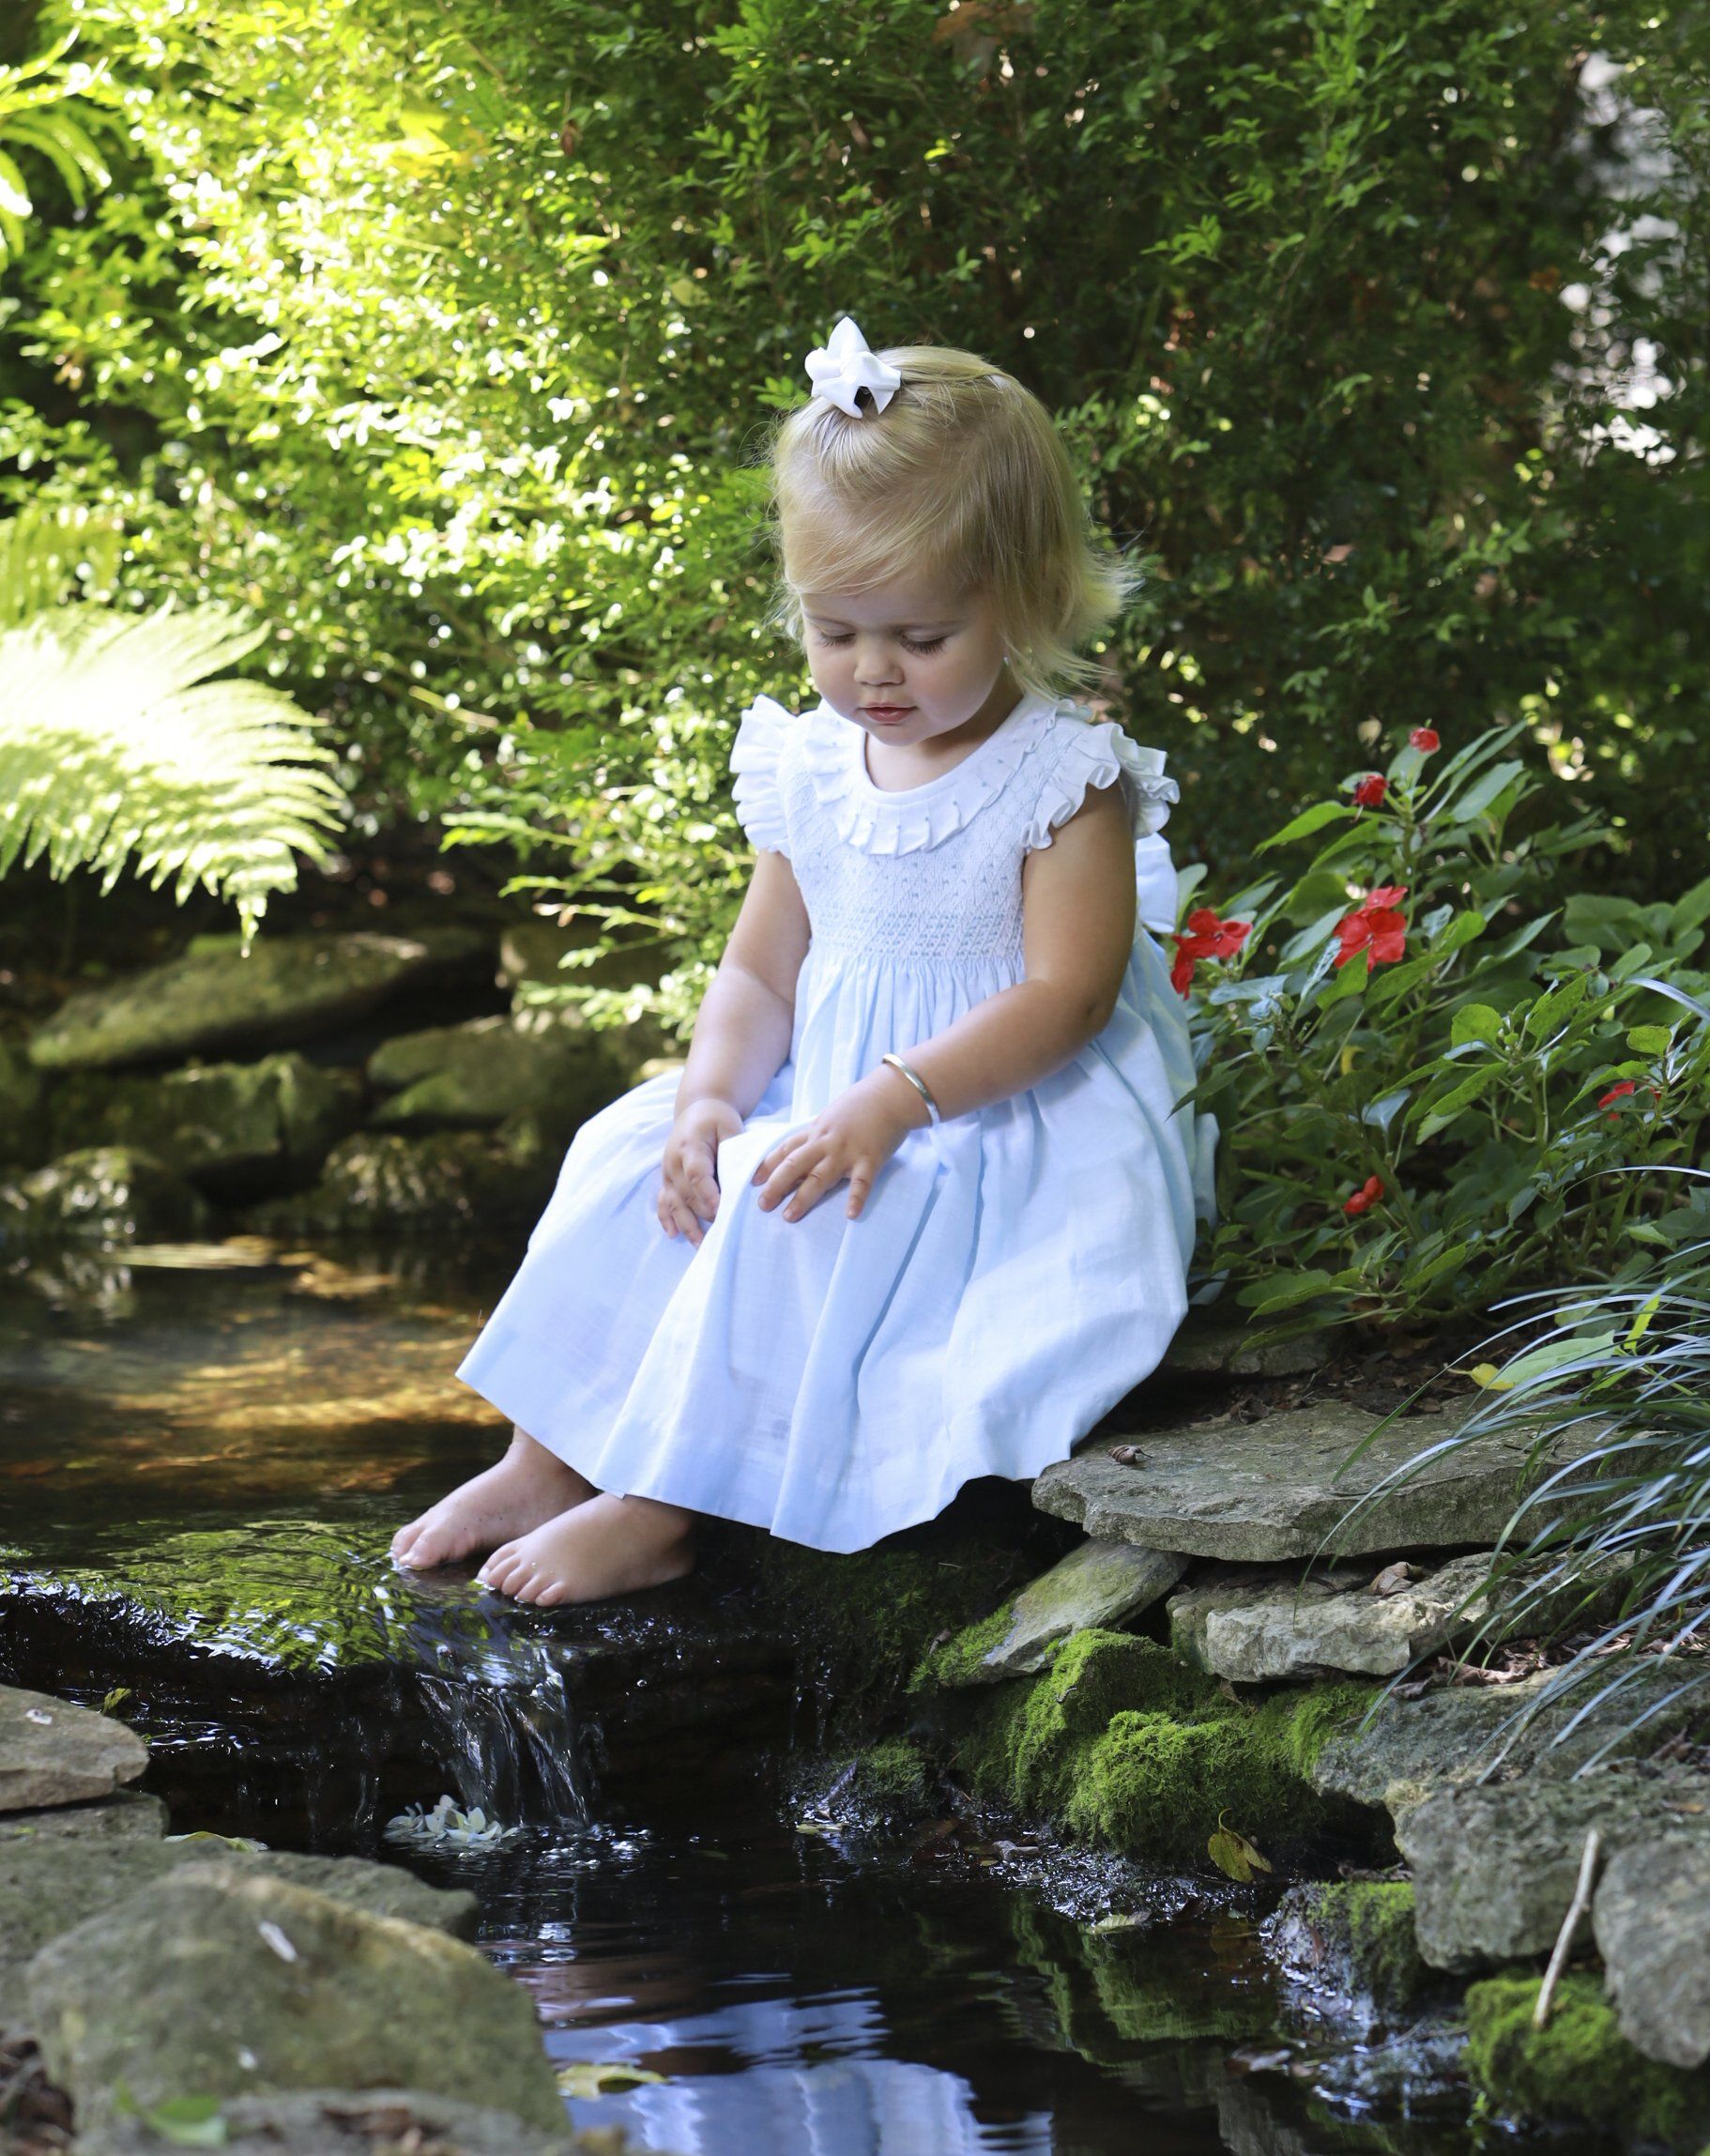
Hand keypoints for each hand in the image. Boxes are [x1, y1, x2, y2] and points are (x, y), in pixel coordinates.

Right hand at [658, 1098, 743, 1245]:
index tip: (721, 1211)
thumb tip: (746, 1177)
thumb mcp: (730, 1125)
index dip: (708, 1194)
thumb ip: (735, 1149)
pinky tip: (673, 1235)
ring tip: (701, 1246)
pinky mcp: (666, 1180)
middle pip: (687, 1194)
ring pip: (674, 1204)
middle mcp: (673, 1162)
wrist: (696, 1110)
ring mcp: (667, 1173)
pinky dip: (666, 1219)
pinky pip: (663, 1203)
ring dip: (687, 1226)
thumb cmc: (717, 1119)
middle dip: (704, 1214)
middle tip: (725, 1231)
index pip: (697, 1174)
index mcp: (690, 1146)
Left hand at [750, 1067, 927, 1222]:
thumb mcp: (832, 1116)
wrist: (891, 1094)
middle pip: (795, 1165)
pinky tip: (850, 1215)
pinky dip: (856, 1198)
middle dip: (776, 1185)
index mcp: (817, 1131)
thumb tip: (801, 1149)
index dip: (767, 1166)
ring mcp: (848, 1151)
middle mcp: (827, 1142)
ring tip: (789, 1216)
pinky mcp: (871, 1159)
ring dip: (803, 1197)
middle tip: (762, 1205)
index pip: (787, 1149)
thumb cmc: (862, 1104)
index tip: (752, 1182)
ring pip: (820, 1176)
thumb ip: (817, 1133)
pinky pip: (862, 1182)